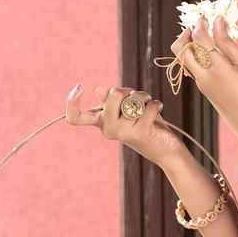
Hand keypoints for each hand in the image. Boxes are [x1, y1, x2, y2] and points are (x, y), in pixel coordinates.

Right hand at [64, 84, 185, 166]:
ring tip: (149, 107)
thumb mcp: (128, 109)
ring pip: (133, 98)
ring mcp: (123, 132)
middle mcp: (108, 129)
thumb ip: (113, 99)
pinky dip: (156, 105)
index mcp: (102, 122)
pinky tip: (157, 112)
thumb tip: (98, 90)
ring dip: (145, 98)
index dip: (71, 102)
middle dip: (128, 91)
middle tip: (137, 99)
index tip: (79, 87)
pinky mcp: (139, 133)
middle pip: (113, 94)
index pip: (76, 117)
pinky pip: (148, 106)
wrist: (165, 149)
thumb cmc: (146, 125)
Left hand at [176, 14, 237, 149]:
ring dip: (190, 44)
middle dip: (187, 33)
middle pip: (180, 48)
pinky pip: (192, 68)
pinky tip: (213, 53)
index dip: (202, 23)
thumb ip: (228, 43)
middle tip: (202, 26)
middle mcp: (202, 75)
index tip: (209, 15)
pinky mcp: (204, 90)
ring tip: (209, 37)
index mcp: (215, 67)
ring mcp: (201, 84)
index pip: (198, 37)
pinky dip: (196, 55)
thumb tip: (217, 21)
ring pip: (184, 58)